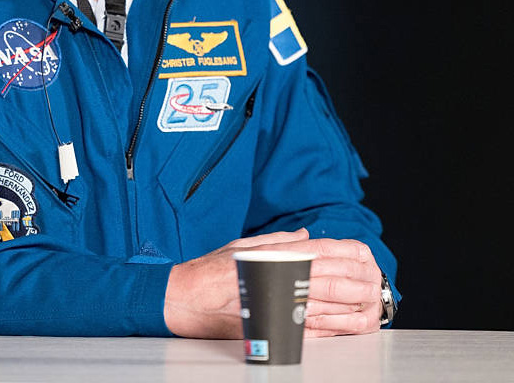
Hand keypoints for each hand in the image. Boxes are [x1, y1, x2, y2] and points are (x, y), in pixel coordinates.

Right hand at [163, 229, 382, 338]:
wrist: (187, 298)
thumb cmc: (211, 271)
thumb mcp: (243, 245)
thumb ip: (278, 240)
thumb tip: (306, 235)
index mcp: (274, 255)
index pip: (320, 251)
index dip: (347, 252)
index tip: (365, 253)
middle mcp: (280, 279)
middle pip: (332, 279)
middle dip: (359, 279)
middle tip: (378, 281)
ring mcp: (280, 306)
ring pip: (329, 306)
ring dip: (356, 305)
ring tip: (374, 304)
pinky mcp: (276, 330)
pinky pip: (315, 330)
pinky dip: (338, 328)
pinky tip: (353, 326)